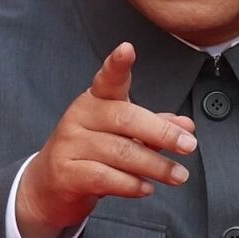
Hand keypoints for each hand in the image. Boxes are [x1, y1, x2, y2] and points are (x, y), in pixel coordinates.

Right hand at [16, 42, 196, 237]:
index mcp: (95, 101)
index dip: (117, 65)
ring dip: (155, 166)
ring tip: (178, 175)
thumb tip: (186, 126)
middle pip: (125, 119)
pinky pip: (105, 177)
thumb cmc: (90, 153)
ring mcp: (70, 145)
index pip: (107, 79)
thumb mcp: (122, 135)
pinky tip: (146, 188)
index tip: (127, 49)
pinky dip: (131, 184)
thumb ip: (154, 128)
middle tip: (188, 145)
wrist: (49, 186)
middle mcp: (80, 117)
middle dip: (162, 132)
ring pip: (120, 152)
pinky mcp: (66, 173)